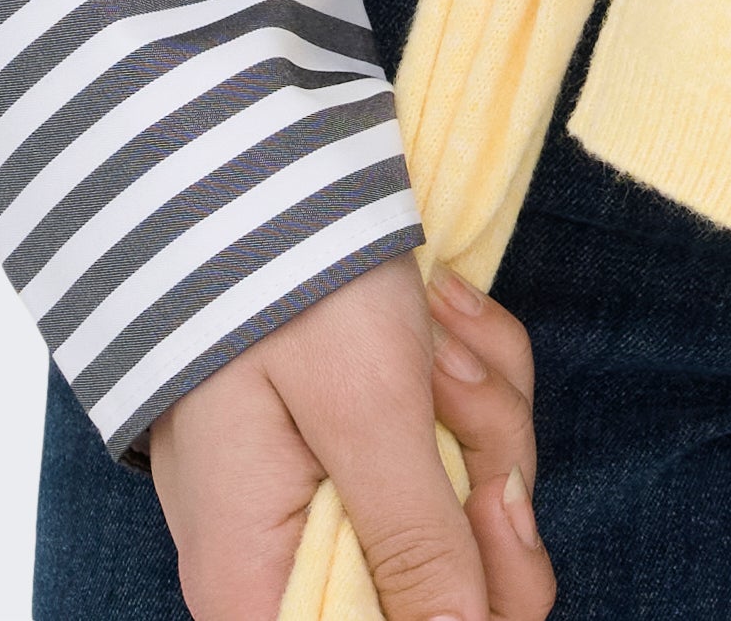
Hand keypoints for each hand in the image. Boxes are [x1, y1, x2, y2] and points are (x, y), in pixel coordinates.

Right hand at [144, 249, 553, 620]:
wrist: (239, 153)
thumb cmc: (285, 274)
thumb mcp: (366, 409)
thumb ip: (418, 542)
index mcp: (260, 582)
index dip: (466, 605)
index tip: (491, 504)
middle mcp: (287, 557)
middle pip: (444, 584)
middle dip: (482, 470)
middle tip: (450, 372)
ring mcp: (324, 495)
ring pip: (462, 500)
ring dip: (477, 401)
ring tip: (433, 313)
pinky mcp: (356, 438)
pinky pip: (448, 441)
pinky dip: (465, 371)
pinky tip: (438, 304)